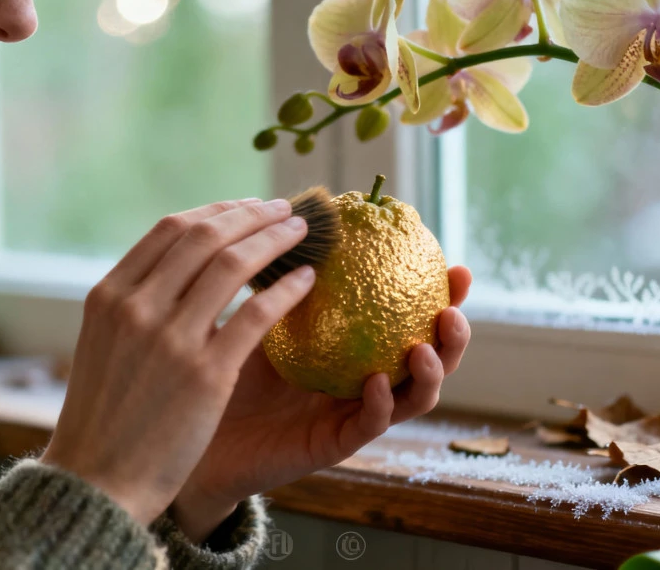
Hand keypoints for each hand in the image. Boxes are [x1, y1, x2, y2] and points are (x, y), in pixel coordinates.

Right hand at [41, 198, 317, 525]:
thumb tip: (177, 270)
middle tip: (283, 209)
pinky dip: (286, 289)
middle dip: (250, 215)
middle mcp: (136, 307)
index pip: (170, 229)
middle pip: (204, 235)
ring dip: (274, 240)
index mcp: (108, 295)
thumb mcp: (103, 345)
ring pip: (234, 264)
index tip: (244, 207)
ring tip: (301, 233)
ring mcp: (170, 338)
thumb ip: (134, 304)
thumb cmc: (102, 418)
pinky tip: (306, 279)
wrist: (96, 482)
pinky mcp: (205, 374)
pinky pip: (257, 314)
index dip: (215, 211)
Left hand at [170, 266, 472, 540]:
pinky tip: (375, 382)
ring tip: (423, 348)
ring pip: (413, 399)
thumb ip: (286, 276)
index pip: (412, 318)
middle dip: (454, 337)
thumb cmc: (230, 364)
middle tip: (453, 311)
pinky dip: (379, 404)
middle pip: (431, 359)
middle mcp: (366, 380)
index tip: (457, 268)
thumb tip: (296, 214)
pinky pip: (367, 426)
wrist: (201, 427)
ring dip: (430, 374)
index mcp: (359, 347)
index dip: (443, 297)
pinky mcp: (333, 445)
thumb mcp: (262, 311)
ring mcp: (353, 414)